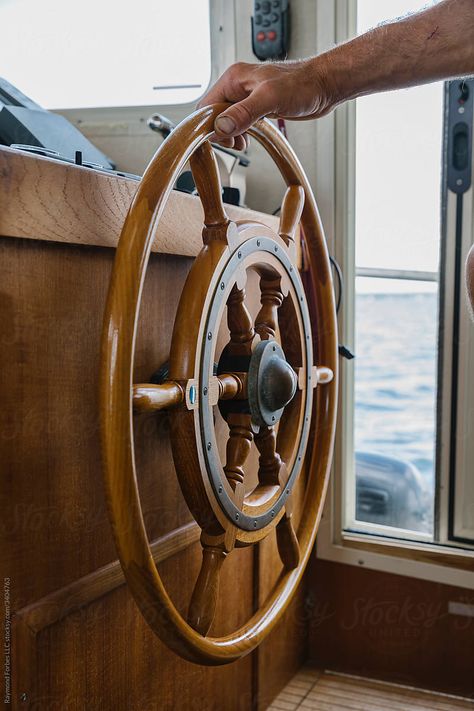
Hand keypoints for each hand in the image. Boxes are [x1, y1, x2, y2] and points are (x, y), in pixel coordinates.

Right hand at [197, 57, 336, 149]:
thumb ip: (244, 112)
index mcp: (233, 79)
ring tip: (241, 145)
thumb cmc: (303, 85)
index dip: (208, 126)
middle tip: (234, 145)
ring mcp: (247, 97)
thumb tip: (221, 127)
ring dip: (229, 136)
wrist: (325, 85)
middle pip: (214, 114)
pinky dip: (240, 134)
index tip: (218, 142)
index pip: (206, 106)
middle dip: (220, 133)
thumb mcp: (270, 99)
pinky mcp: (257, 106)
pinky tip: (247, 141)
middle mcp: (237, 86)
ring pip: (226, 120)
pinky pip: (239, 122)